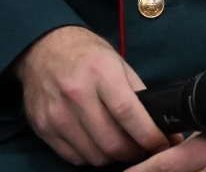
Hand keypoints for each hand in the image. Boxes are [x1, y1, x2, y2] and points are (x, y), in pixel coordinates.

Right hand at [13, 25, 171, 165]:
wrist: (42, 48)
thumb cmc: (86, 55)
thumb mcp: (117, 62)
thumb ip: (137, 92)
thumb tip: (161, 124)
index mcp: (100, 72)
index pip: (127, 112)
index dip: (149, 135)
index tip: (164, 144)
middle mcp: (76, 94)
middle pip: (112, 142)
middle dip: (135, 152)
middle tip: (143, 149)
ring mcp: (57, 114)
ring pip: (95, 156)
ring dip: (114, 157)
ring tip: (121, 145)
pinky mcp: (43, 128)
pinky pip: (75, 158)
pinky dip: (92, 156)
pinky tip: (98, 144)